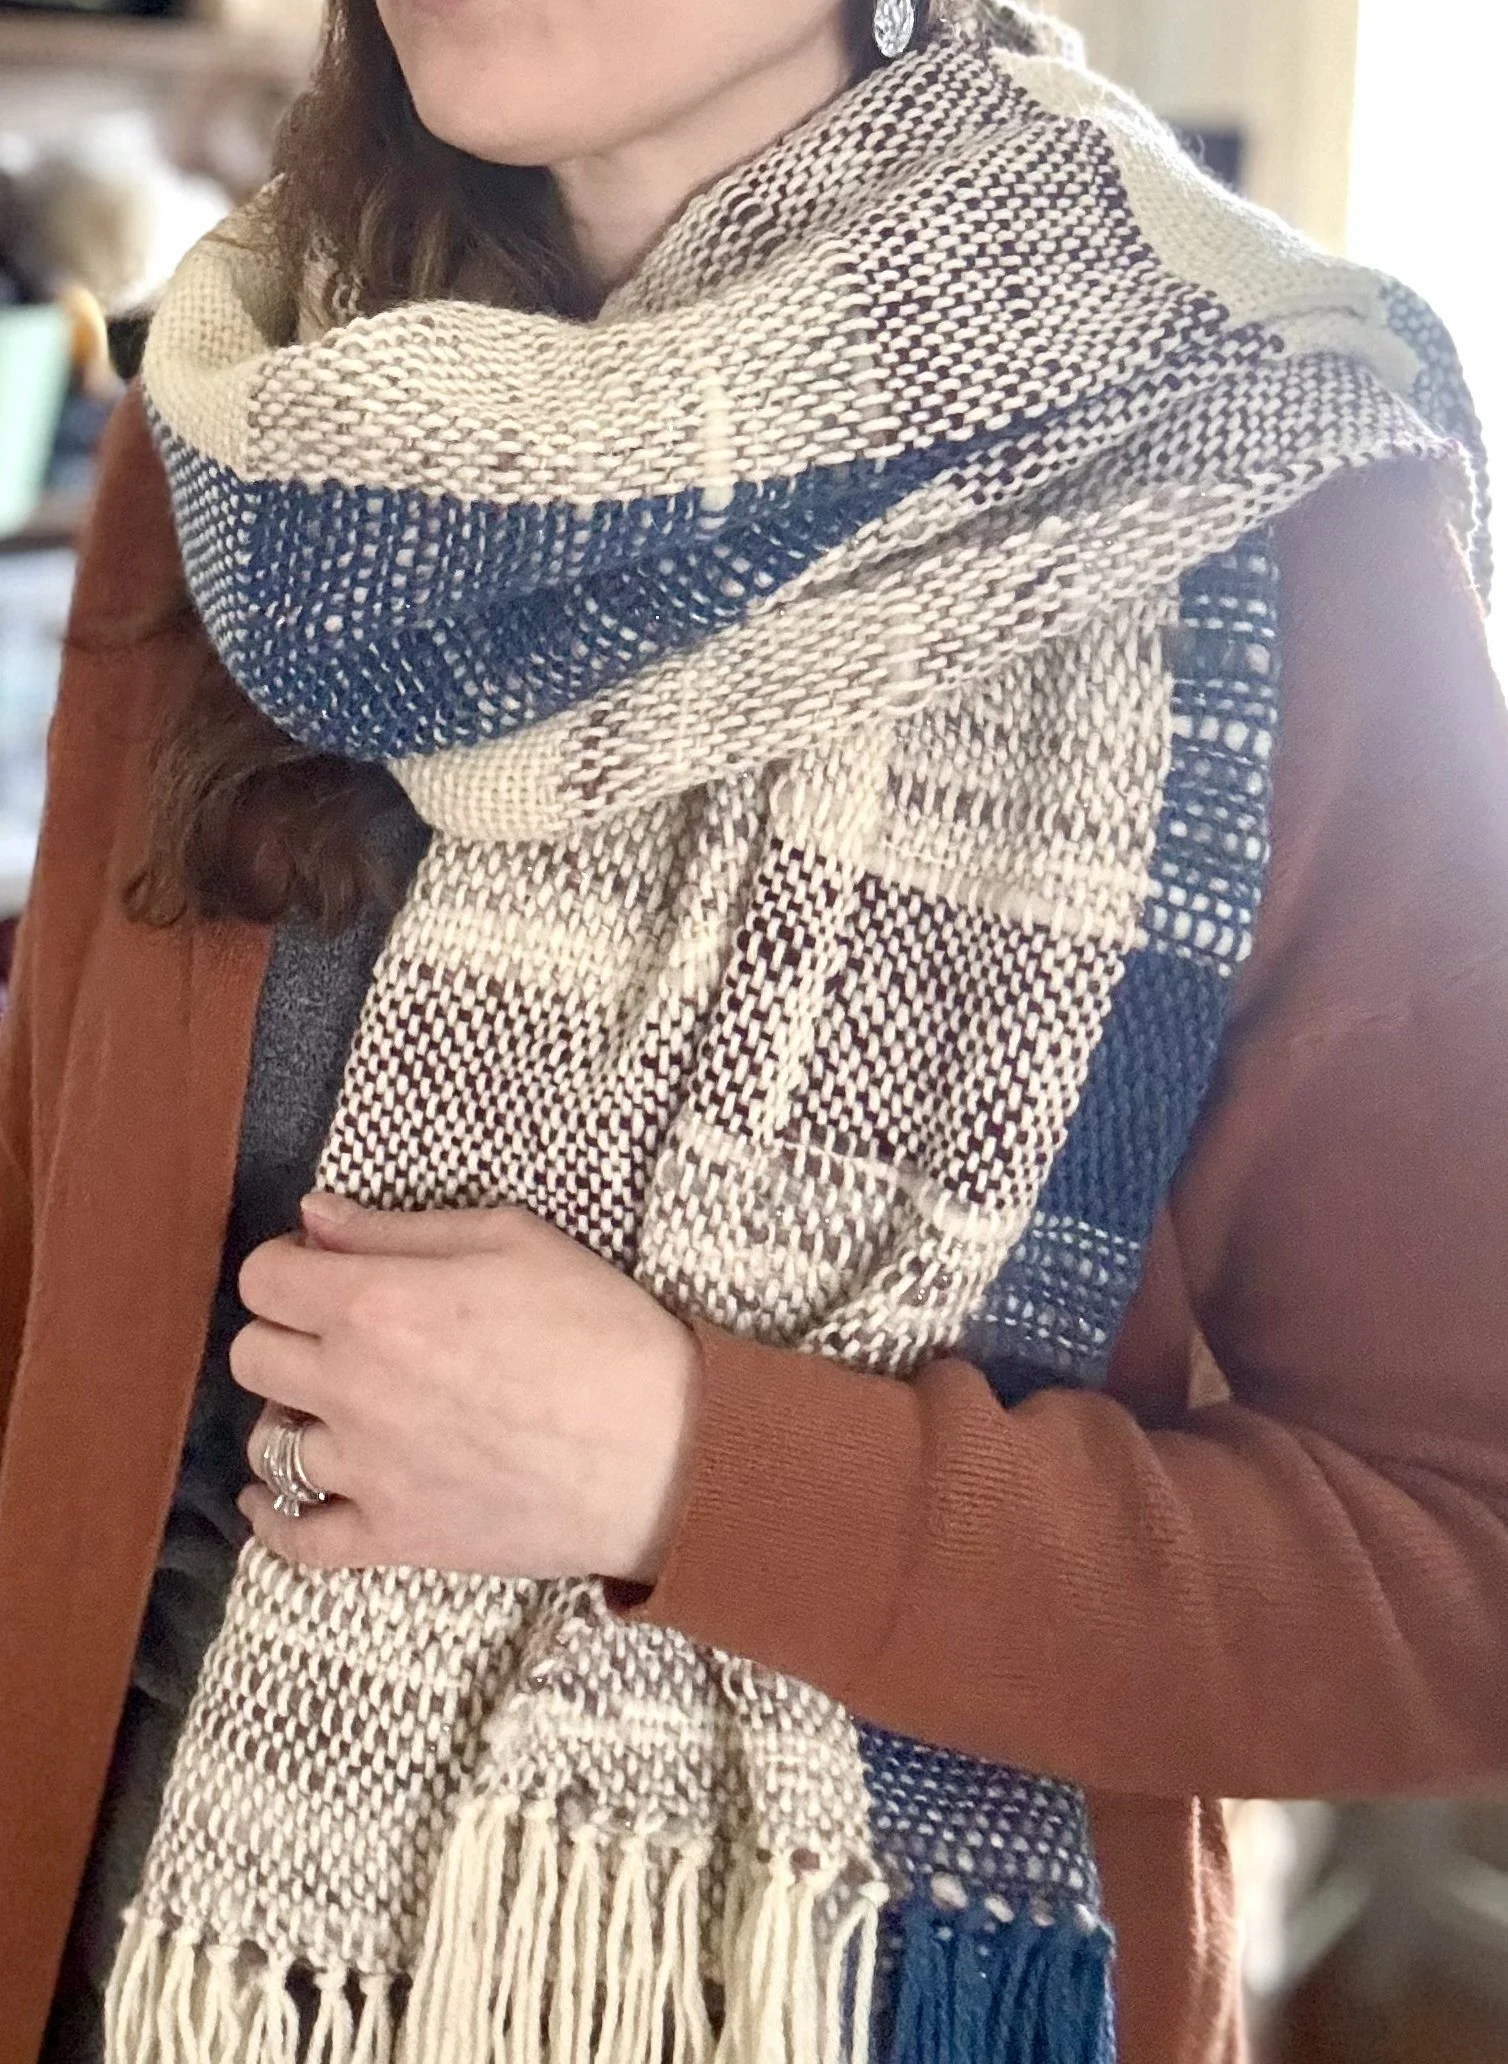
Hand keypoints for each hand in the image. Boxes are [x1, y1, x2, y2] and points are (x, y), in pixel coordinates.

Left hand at [233, 1193, 700, 1583]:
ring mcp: (368, 1470)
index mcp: (378, 1303)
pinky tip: (274, 1498)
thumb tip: (313, 1217)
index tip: (322, 1269)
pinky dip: (274, 1519)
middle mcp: (354, 1386)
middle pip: (251, 1356)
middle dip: (286, 1333)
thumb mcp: (513, 1239)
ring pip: (269, 1443)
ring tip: (343, 1407)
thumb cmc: (601, 1329)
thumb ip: (400, 1228)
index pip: (263, 1279)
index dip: (287, 1265)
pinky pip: (296, 1539)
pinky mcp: (395, 1536)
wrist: (665, 1449)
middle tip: (339, 1334)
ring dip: (297, 1417)